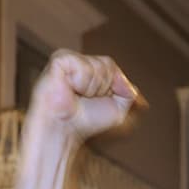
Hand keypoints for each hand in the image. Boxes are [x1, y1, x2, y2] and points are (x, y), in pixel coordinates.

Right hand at [26, 51, 141, 140]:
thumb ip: (129, 92)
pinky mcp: (59, 60)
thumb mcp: (118, 109)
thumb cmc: (85, 121)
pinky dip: (81, 83)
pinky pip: (83, 67)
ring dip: (91, 88)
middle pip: (108, 64)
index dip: (113, 86)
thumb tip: (127, 80)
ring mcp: (68, 58)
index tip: (97, 101)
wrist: (64, 131)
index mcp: (91, 68)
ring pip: (97, 66)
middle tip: (85, 99)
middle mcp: (80, 61)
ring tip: (76, 96)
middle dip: (103, 88)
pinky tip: (70, 90)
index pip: (113, 66)